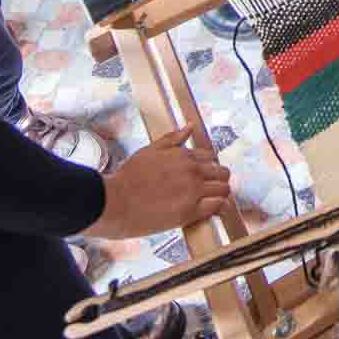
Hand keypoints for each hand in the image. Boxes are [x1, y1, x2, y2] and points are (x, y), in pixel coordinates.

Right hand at [85, 124, 231, 238]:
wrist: (114, 202)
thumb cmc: (127, 178)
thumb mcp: (149, 150)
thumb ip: (172, 139)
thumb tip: (190, 127)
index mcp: (184, 155)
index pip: (211, 157)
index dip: (208, 167)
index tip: (202, 176)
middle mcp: (192, 170)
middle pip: (222, 172)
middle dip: (217, 180)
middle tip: (207, 190)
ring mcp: (193, 191)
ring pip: (224, 189)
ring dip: (219, 194)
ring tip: (208, 201)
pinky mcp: (190, 212)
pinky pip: (217, 206)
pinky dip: (217, 208)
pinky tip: (208, 210)